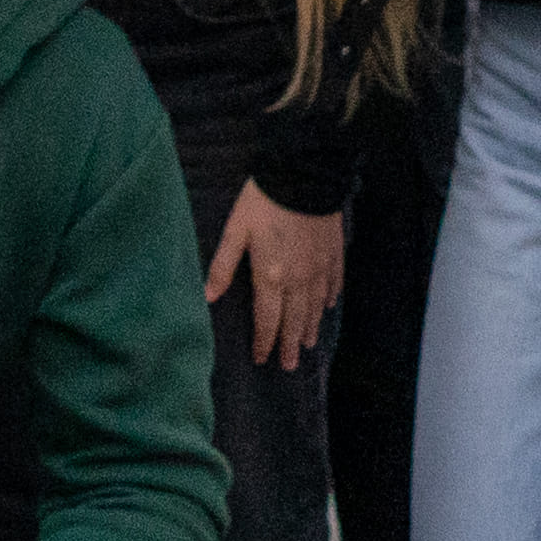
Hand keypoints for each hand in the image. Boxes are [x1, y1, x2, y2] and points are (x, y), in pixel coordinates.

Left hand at [208, 184, 345, 371]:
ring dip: (311, 328)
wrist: (304, 175)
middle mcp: (298, 279)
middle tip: (290, 366)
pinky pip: (333, 283)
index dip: (263, 342)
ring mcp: (319, 267)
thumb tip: (207, 298)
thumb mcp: (235, 231)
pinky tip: (328, 306)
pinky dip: (329, 298)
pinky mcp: (333, 252)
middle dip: (289, 345)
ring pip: (315, 307)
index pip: (266, 320)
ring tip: (309, 344)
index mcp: (270, 277)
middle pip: (294, 320)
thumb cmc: (264, 201)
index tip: (261, 359)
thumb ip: (222, 267)